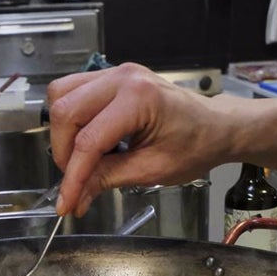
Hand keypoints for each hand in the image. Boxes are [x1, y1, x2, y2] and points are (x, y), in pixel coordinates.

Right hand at [46, 64, 224, 215]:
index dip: (73, 176)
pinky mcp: (110, 77)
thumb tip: (75, 197)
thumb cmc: (194, 146)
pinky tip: (86, 138)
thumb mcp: (151, 170)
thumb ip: (108, 179)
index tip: (66, 203)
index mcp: (139, 99)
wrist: (214, 126)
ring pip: (61, 96)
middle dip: (62, 152)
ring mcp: (115, 73)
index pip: (89, 141)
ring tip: (79, 158)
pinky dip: (70, 118)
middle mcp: (122, 78)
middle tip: (75, 180)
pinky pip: (72, 91)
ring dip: (62, 132)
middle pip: (66, 112)